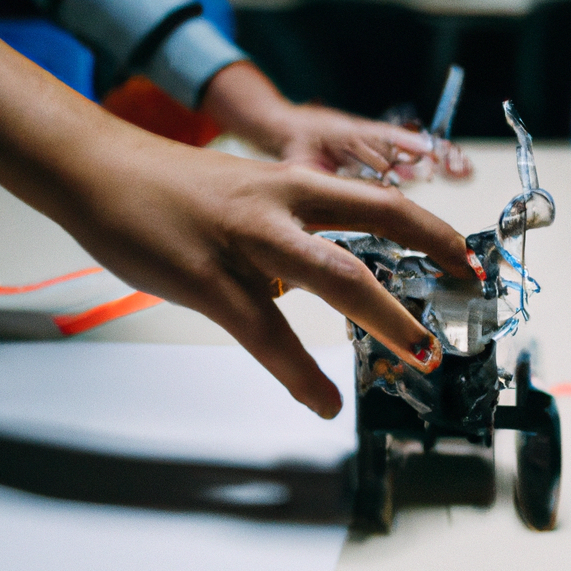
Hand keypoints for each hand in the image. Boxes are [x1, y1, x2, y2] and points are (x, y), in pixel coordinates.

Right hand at [0, 34, 472, 417]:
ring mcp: (248, 241)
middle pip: (377, 221)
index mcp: (297, 184)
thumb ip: (291, 238)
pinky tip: (323, 401)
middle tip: (472, 292)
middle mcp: (283, 205)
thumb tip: (317, 285)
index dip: (434, 229)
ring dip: (386, 316)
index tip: (467, 258)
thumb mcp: (251, 200)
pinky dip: (299, 372)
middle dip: (434, 256)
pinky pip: (265, 333)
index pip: (383, 201)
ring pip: (333, 276)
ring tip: (421, 356)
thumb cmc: (176, 190)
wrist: (98, 169)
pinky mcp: (209, 279)